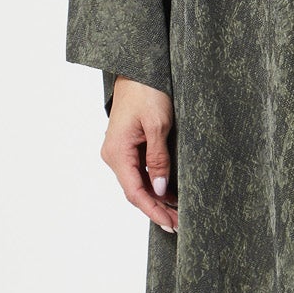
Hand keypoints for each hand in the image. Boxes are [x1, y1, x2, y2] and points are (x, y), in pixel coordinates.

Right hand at [102, 77, 177, 231]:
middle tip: (180, 224)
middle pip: (136, 191)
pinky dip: (154, 185)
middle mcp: (114, 155)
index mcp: (117, 152)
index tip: (170, 223)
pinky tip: (170, 194)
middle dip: (157, 209)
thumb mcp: (158, 125)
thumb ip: (158, 160)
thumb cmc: (147, 91)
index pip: (135, 192)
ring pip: (138, 183)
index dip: (153, 210)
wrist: (139, 68)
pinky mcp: (128, 146)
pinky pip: (139, 172)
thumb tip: (159, 190)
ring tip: (178, 214)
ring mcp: (120, 151)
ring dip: (157, 199)